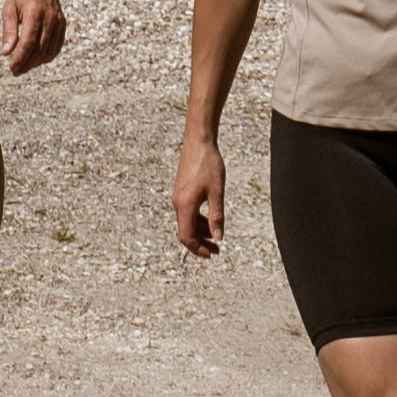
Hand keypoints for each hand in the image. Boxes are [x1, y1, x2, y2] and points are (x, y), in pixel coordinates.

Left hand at [0, 0, 66, 75]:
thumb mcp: (9, 8)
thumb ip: (9, 31)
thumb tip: (7, 52)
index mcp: (34, 13)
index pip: (28, 43)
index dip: (20, 59)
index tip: (12, 68)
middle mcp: (49, 18)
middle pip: (39, 50)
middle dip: (27, 64)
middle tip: (16, 70)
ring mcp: (58, 21)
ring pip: (49, 50)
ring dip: (36, 62)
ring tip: (24, 66)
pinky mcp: (62, 23)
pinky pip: (57, 46)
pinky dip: (47, 56)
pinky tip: (37, 59)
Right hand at [170, 131, 225, 258]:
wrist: (198, 142)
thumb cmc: (209, 165)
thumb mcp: (217, 192)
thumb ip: (217, 216)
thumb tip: (218, 238)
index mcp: (185, 205)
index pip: (187, 236)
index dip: (198, 249)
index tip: (212, 254)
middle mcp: (178, 203)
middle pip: (185, 232)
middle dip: (200, 244)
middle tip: (217, 251)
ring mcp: (178, 197)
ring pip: (187, 223)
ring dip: (200, 232)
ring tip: (216, 237)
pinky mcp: (181, 191)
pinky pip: (187, 213)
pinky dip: (198, 221)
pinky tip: (210, 221)